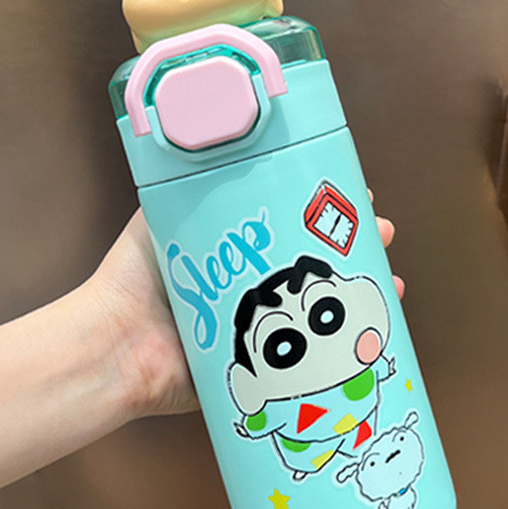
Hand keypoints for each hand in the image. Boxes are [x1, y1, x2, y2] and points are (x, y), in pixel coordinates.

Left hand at [89, 207, 402, 419]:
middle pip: (318, 266)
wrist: (120, 348)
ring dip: (361, 293)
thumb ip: (185, 189)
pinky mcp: (269, 368)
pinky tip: (375, 333)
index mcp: (243, 257)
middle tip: (381, 235)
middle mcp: (259, 291)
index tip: (356, 200)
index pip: (296, 228)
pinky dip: (348, 346)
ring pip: (326, 311)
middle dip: (356, 249)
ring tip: (387, 281)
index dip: (329, 215)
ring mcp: (268, 331)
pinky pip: (315, 356)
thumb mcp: (161, 221)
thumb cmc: (137, 281)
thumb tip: (213, 140)